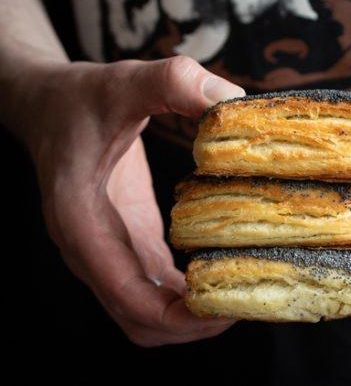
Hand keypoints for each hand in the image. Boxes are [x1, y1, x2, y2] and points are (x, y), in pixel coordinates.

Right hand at [22, 57, 243, 345]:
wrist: (48, 102)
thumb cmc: (81, 97)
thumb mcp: (125, 81)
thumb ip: (173, 83)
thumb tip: (231, 100)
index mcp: (82, 222)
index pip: (130, 298)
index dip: (181, 317)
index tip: (230, 306)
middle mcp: (91, 247)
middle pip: (140, 319)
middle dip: (193, 323)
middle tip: (247, 300)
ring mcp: (106, 245)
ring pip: (146, 308)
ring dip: (191, 312)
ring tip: (242, 290)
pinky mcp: (123, 235)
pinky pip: (152, 281)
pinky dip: (183, 288)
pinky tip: (219, 267)